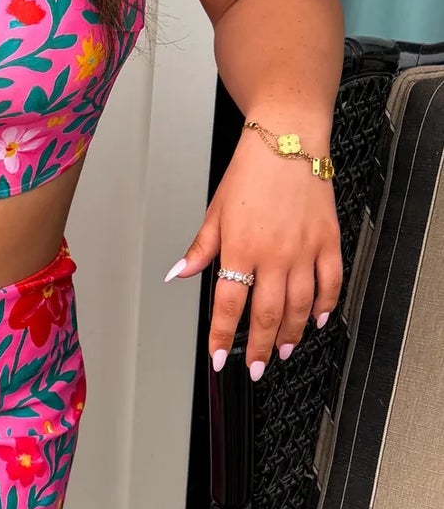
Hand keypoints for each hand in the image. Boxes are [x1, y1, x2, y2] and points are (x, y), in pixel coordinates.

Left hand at [164, 127, 342, 376]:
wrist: (286, 142)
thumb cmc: (249, 172)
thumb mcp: (215, 210)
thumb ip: (200, 249)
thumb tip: (178, 274)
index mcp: (240, 248)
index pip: (228, 304)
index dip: (222, 336)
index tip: (219, 357)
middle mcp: (274, 253)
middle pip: (267, 314)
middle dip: (260, 347)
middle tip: (257, 367)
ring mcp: (304, 249)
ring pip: (300, 305)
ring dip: (291, 333)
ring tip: (283, 350)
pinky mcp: (328, 241)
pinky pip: (330, 282)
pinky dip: (325, 305)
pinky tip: (318, 319)